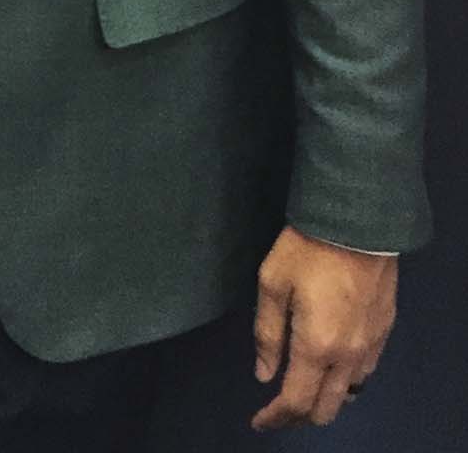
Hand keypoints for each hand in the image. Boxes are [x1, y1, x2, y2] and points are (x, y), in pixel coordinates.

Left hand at [251, 228, 396, 430]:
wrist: (358, 221)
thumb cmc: (307, 248)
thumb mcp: (272, 282)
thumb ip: (267, 333)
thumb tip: (264, 375)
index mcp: (316, 347)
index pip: (296, 401)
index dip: (275, 417)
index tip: (258, 421)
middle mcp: (347, 356)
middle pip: (325, 409)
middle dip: (299, 416)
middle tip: (278, 408)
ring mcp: (370, 346)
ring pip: (348, 395)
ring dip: (324, 401)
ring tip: (303, 390)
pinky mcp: (383, 332)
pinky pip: (365, 374)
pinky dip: (345, 382)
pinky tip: (331, 369)